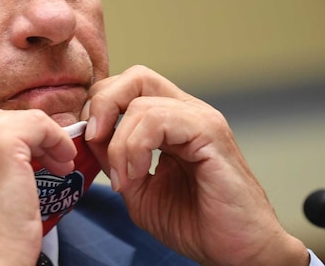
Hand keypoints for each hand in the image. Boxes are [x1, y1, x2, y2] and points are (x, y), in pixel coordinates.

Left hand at [83, 65, 307, 265]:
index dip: (99, 107)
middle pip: (135, 76)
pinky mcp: (210, 132)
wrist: (236, 251)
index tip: (87, 142)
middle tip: (93, 140)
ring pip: (141, 100)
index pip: (127, 87)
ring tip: (123, 177)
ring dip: (118, 142)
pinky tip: (136, 174)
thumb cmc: (196, 223)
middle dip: (103, 104)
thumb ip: (113, 159)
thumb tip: (89, 136)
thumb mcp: (138, 189)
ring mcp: (200, 118)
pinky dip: (135, 147)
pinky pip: (159, 119)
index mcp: (170, 121)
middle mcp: (186, 111)